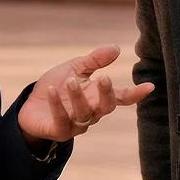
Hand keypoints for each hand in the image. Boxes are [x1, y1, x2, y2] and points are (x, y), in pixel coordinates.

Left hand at [17, 44, 154, 145]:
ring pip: (84, 114)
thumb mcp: (75, 69)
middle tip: (104, 78)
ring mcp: (76, 124)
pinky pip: (61, 120)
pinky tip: (51, 91)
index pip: (120, 97)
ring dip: (78, 97)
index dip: (135, 94)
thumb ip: (95, 60)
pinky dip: (57, 105)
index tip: (149, 87)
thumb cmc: (57, 86)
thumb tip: (116, 48)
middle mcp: (91, 113)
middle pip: (106, 107)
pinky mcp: (59, 131)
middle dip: (107, 94)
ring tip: (70, 81)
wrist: (30, 106)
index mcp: (97, 97)